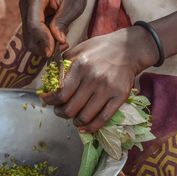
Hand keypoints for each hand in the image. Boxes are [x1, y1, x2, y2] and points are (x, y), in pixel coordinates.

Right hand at [19, 0, 86, 56]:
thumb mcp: (73, 3)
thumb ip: (63, 21)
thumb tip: (58, 40)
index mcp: (34, 0)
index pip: (33, 24)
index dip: (43, 40)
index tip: (52, 51)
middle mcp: (26, 6)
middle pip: (28, 35)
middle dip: (43, 47)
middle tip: (61, 46)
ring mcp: (26, 12)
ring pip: (30, 39)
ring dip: (45, 45)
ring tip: (61, 40)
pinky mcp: (30, 18)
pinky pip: (34, 35)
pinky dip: (45, 41)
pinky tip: (56, 35)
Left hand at [41, 26, 158, 131]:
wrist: (129, 48)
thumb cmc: (101, 48)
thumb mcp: (79, 49)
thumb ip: (64, 63)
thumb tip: (49, 79)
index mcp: (80, 66)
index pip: (60, 93)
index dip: (50, 101)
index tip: (47, 101)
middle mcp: (93, 79)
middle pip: (70, 108)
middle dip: (60, 113)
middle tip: (60, 111)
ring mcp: (108, 89)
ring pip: (85, 116)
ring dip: (75, 121)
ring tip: (73, 118)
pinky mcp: (120, 97)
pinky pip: (103, 119)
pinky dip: (91, 127)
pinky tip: (85, 127)